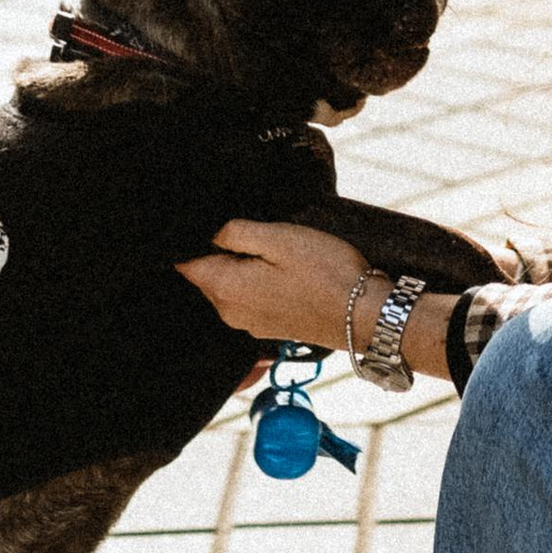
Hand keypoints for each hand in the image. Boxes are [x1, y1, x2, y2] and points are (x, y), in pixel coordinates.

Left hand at [179, 217, 370, 349]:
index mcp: (226, 288)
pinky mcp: (269, 326)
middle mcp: (230, 312)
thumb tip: (208, 230)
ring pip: (230, 285)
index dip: (194, 240)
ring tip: (275, 250)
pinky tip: (285, 271)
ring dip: (243, 266)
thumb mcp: (279, 238)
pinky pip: (250, 298)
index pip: (186, 263)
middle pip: (207, 274)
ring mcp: (249, 323)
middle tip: (255, 231)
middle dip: (221, 251)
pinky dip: (259, 282)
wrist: (365, 315)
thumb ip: (235, 232)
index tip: (216, 225)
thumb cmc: (326, 273)